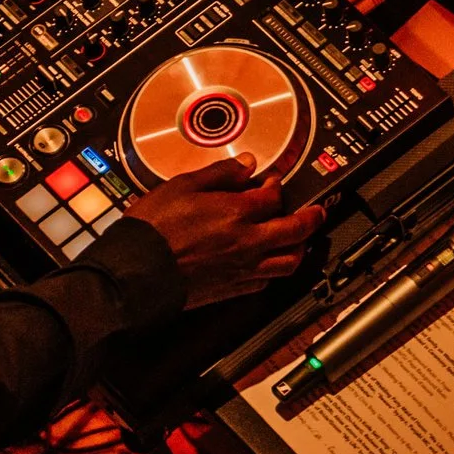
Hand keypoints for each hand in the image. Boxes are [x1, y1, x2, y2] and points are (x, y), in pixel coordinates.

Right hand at [123, 155, 326, 308]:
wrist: (136, 272)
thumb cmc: (153, 230)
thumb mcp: (182, 186)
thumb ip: (219, 173)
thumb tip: (245, 164)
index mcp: (236, 212)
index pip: (274, 197)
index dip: (278, 185)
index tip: (273, 180)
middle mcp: (247, 242)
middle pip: (295, 230)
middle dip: (311, 218)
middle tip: (317, 211)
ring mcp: (243, 268)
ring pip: (289, 261)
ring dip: (300, 247)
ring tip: (301, 239)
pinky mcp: (233, 289)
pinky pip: (267, 281)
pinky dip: (275, 270)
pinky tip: (270, 263)